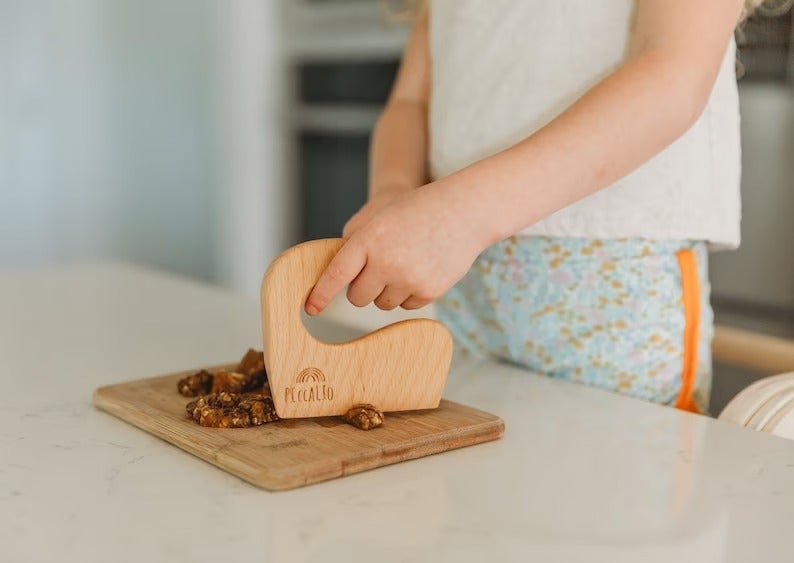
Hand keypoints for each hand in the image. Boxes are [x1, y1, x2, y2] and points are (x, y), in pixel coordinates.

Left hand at [305, 184, 488, 313]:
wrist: (464, 211)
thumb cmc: (416, 210)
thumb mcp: (379, 214)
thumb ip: (353, 240)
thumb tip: (338, 274)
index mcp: (369, 238)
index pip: (337, 274)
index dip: (321, 294)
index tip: (311, 308)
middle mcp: (387, 262)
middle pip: (358, 297)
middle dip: (362, 287)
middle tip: (378, 268)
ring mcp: (409, 279)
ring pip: (382, 304)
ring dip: (386, 291)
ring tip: (404, 263)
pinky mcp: (428, 291)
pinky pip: (405, 306)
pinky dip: (408, 293)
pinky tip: (420, 269)